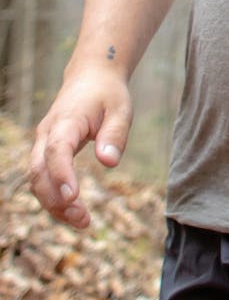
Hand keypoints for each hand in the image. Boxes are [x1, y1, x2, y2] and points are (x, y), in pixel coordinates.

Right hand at [28, 68, 132, 228]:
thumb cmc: (108, 94)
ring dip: (53, 204)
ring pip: (37, 179)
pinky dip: (54, 198)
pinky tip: (74, 212)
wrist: (91, 77)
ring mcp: (43, 143)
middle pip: (39, 171)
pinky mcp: (46, 152)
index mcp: (66, 120)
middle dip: (55, 199)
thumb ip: (115, 134)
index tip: (73, 197)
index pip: (56, 150)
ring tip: (82, 222)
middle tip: (82, 219)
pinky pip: (43, 178)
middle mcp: (47, 133)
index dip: (61, 174)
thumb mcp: (121, 109)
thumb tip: (109, 162)